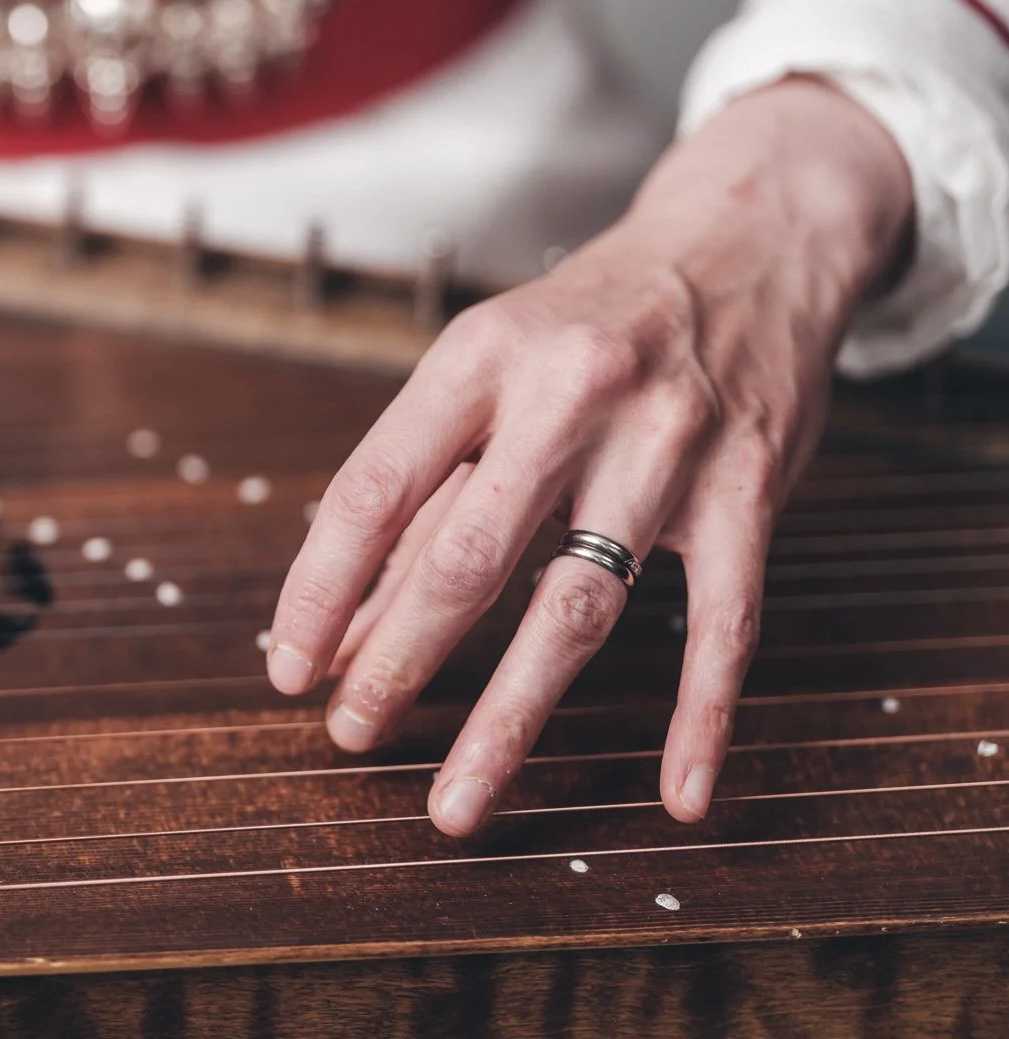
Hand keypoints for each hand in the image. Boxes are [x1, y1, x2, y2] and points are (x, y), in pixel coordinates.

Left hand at [266, 79, 914, 834]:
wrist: (751, 237)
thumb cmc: (585, 323)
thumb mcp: (483, 379)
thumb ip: (418, 502)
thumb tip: (341, 634)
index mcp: (480, 359)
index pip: (375, 488)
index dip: (321, 588)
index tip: (286, 669)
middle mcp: (570, 396)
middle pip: (466, 556)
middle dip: (399, 660)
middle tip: (351, 736)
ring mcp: (667, 444)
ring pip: (577, 605)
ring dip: (510, 715)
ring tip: (457, 801)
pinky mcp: (748, 488)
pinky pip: (725, 623)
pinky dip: (699, 715)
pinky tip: (678, 794)